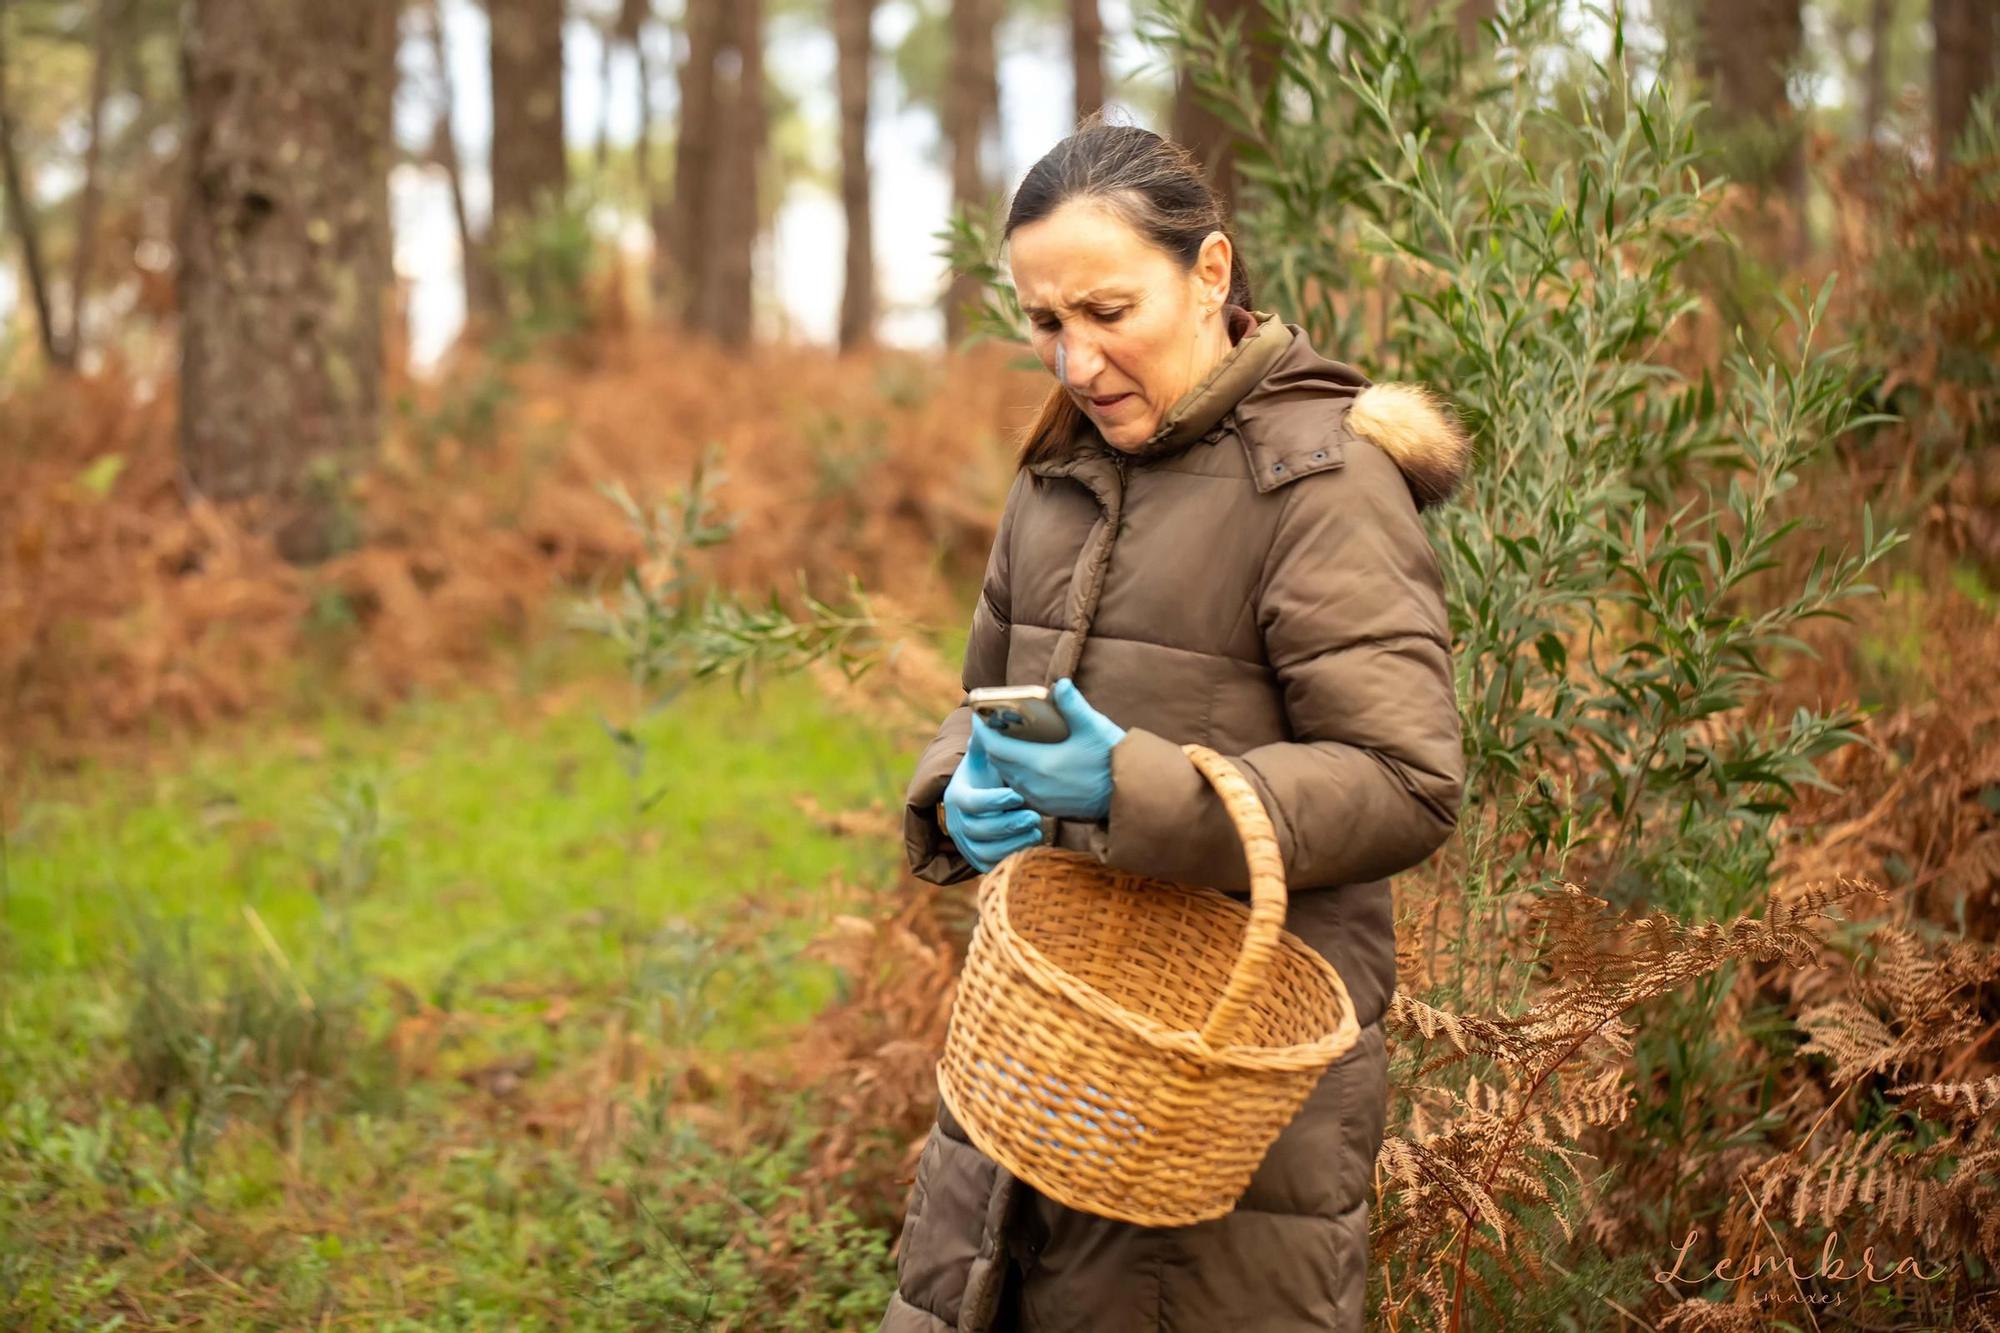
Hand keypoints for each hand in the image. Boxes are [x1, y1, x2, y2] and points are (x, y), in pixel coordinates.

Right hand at [943, 727, 1044, 871]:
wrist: (983, 798)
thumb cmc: (988, 774)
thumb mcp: (984, 755)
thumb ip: (985, 738)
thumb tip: (982, 710)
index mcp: (957, 795)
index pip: (970, 803)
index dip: (994, 801)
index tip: (1017, 795)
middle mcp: (957, 821)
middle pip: (979, 829)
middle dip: (1008, 824)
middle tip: (1035, 816)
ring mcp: (966, 842)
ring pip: (986, 850)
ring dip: (1013, 841)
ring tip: (1037, 828)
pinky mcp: (978, 858)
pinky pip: (992, 864)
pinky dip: (1011, 856)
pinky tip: (1032, 841)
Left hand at [973, 678, 1126, 821]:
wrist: (1128, 796)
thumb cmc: (1112, 760)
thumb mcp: (1094, 727)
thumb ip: (1074, 705)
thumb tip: (1060, 684)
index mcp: (1039, 765)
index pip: (994, 748)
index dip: (982, 730)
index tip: (978, 713)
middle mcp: (1033, 785)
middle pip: (997, 762)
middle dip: (989, 741)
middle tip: (990, 721)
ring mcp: (1039, 799)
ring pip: (1006, 775)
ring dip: (1001, 757)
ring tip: (1005, 736)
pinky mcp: (1047, 807)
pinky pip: (1019, 787)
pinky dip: (1014, 771)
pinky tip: (1025, 758)